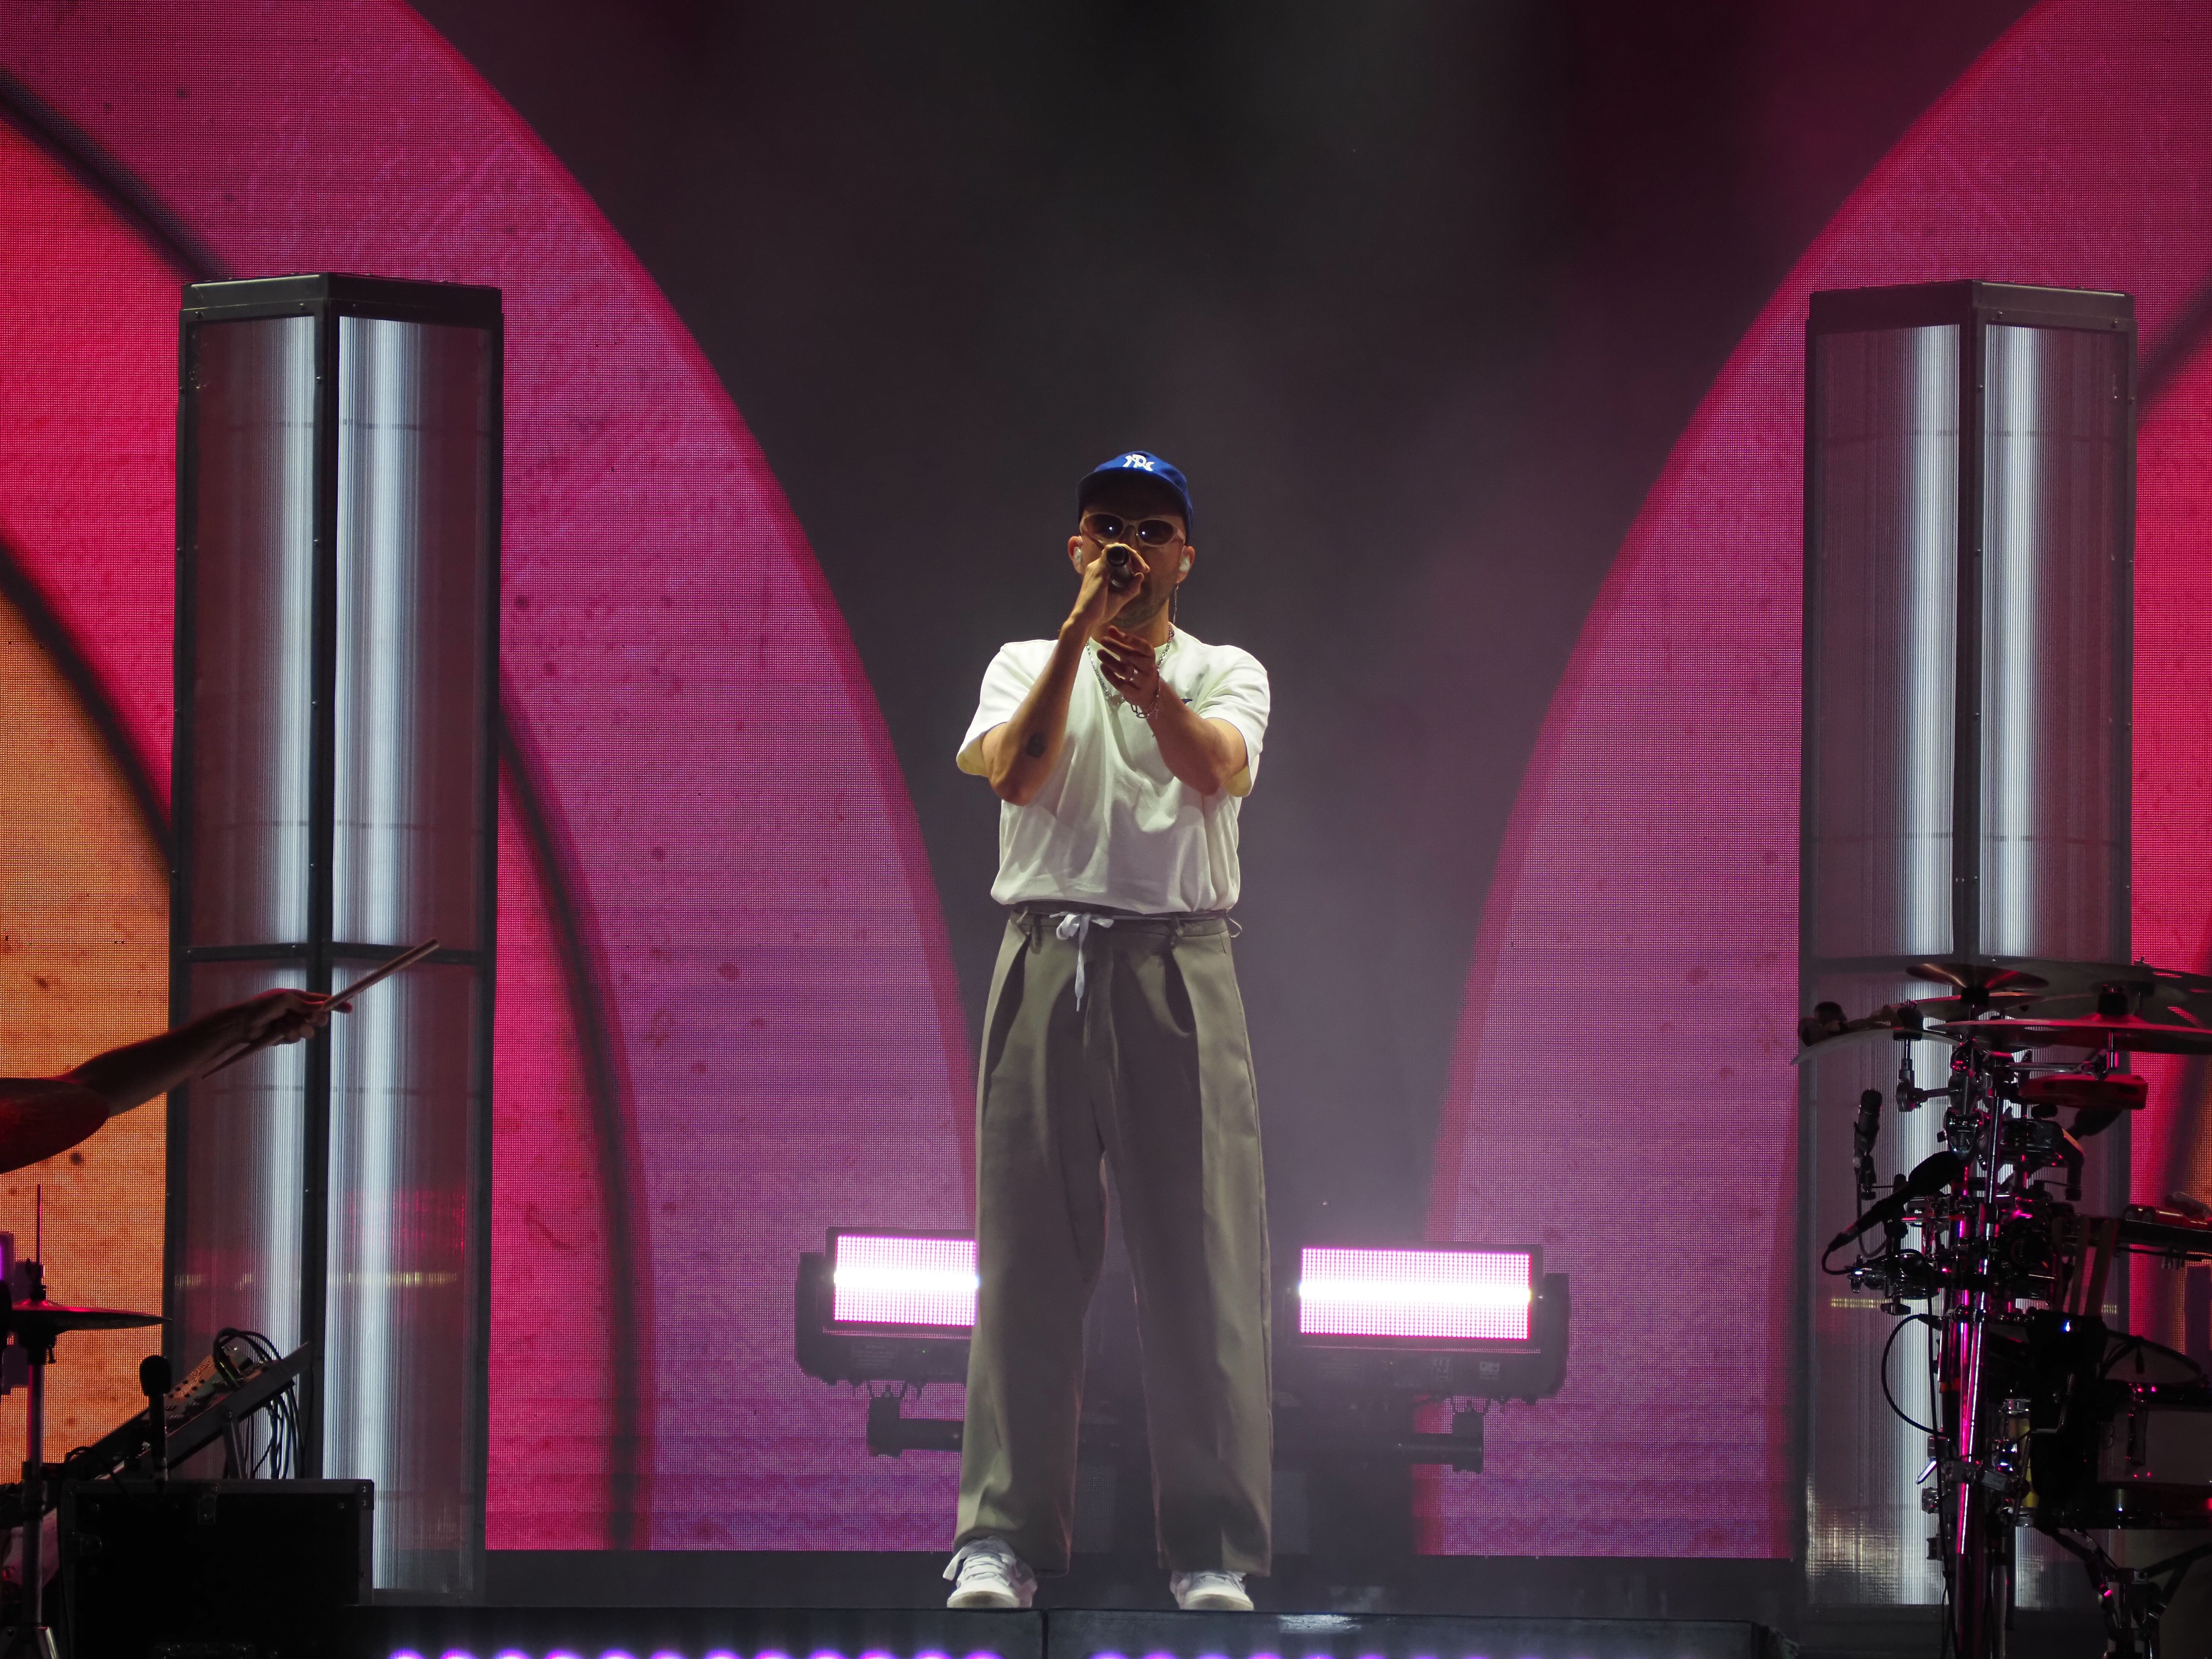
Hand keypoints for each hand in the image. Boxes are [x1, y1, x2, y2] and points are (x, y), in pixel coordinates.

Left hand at [225, 988, 349, 1054]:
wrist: (243, 1023)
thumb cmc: (262, 1006)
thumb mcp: (285, 1000)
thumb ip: (305, 1004)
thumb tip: (323, 1007)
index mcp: (299, 998)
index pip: (323, 1001)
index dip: (337, 1004)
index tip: (349, 1009)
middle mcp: (298, 1011)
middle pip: (319, 1018)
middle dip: (315, 1019)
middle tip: (306, 1018)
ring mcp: (293, 1024)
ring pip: (309, 1031)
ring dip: (298, 1028)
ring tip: (284, 1024)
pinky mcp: (286, 1037)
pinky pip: (297, 1038)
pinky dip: (289, 1035)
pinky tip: (278, 1031)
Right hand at [1067, 540, 1150, 639]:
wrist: (1085, 619)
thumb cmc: (1099, 611)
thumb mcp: (1120, 599)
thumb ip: (1131, 589)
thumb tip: (1140, 576)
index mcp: (1101, 572)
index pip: (1117, 558)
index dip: (1132, 561)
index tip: (1143, 571)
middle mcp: (1097, 566)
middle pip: (1118, 552)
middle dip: (1135, 557)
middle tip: (1145, 568)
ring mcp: (1097, 566)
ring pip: (1116, 549)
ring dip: (1132, 555)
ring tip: (1142, 566)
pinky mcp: (1099, 570)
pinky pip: (1111, 552)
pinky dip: (1125, 554)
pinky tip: (1135, 564)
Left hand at [1095, 625, 1164, 714]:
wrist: (1150, 693)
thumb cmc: (1140, 668)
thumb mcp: (1137, 655)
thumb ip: (1125, 643)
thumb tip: (1110, 629)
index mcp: (1150, 656)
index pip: (1143, 646)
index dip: (1131, 639)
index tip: (1115, 632)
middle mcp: (1148, 668)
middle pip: (1131, 656)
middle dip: (1115, 647)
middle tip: (1103, 640)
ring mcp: (1141, 681)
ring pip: (1124, 670)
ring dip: (1110, 660)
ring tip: (1099, 653)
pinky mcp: (1133, 693)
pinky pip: (1119, 683)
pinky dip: (1109, 675)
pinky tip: (1102, 666)